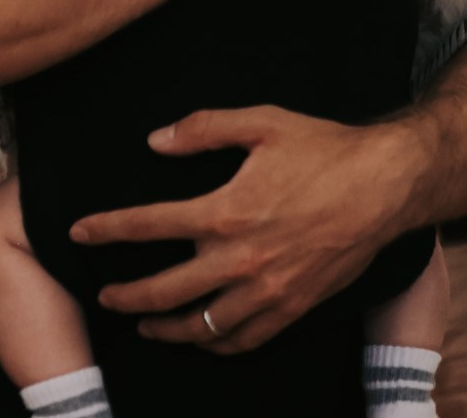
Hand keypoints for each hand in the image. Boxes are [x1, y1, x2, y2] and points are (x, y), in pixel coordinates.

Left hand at [71, 105, 420, 353]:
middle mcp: (241, 256)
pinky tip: (204, 338)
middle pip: (165, 288)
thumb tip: (155, 141)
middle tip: (104, 294)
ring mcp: (268, 288)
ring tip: (143, 325)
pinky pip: (246, 338)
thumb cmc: (326, 148)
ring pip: (202, 324)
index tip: (79, 232)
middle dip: (125, 294)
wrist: (387, 184)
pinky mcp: (294, 305)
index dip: (107, 229)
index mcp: (227, 209)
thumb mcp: (263, 122)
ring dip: (165, 328)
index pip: (149, 225)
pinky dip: (218, 344)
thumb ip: (203, 128)